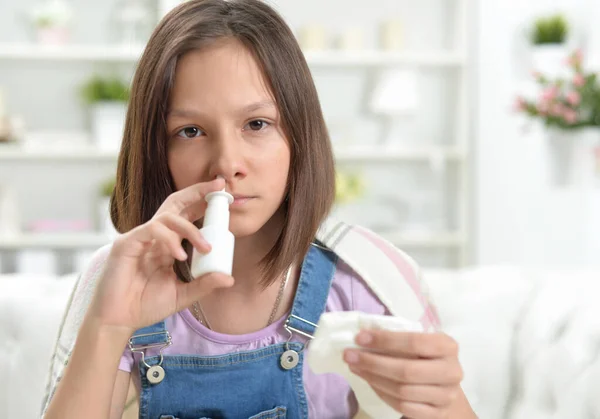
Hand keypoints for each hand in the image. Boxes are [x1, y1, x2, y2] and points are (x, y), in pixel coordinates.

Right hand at [87, 177, 233, 334]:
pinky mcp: (126, 244)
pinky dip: (169, 240)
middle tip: (218, 187)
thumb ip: (204, 284)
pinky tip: (180, 255)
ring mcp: (139, 238)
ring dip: (190, 229)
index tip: (224, 196)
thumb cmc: (145, 305)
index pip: (186, 215)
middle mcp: (154, 237)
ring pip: (166, 217)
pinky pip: (151, 230)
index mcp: (167, 244)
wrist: (118, 321)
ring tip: (205, 248)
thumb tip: (229, 278)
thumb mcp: (183, 295)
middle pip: (175, 203)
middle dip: (197, 192)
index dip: (203, 203)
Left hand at [344, 330, 463, 418]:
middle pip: (407, 370)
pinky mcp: (437, 413)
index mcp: (447, 346)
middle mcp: (451, 371)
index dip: (385, 340)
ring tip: (356, 367)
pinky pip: (403, 406)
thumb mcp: (419, 343)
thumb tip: (363, 335)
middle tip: (349, 355)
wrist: (445, 386)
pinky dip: (382, 394)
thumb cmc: (426, 357)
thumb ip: (397, 338)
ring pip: (402, 391)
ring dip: (373, 378)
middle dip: (373, 363)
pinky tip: (370, 382)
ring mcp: (446, 395)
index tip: (359, 337)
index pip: (414, 341)